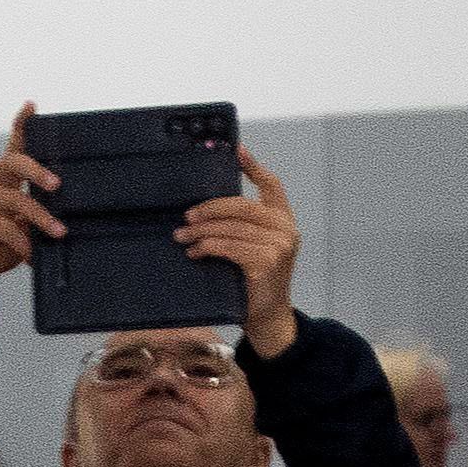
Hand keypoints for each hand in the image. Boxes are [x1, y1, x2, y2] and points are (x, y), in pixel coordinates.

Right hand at [0, 105, 60, 322]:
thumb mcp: (23, 226)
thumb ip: (38, 215)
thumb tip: (70, 213)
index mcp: (3, 179)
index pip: (13, 147)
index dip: (21, 125)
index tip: (31, 106)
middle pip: (13, 162)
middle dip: (38, 170)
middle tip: (57, 185)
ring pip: (16, 202)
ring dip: (42, 219)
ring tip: (59, 233)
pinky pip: (6, 230)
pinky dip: (23, 245)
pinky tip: (32, 257)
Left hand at [179, 147, 301, 358]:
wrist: (267, 317)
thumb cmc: (252, 282)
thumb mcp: (251, 248)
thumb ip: (241, 227)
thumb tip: (201, 209)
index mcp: (283, 219)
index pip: (272, 185)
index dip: (253, 166)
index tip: (236, 150)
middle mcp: (285, 228)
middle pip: (241, 205)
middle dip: (209, 208)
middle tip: (186, 216)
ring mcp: (279, 245)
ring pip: (230, 228)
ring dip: (200, 231)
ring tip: (182, 237)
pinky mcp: (267, 262)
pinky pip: (229, 246)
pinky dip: (207, 247)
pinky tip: (194, 252)